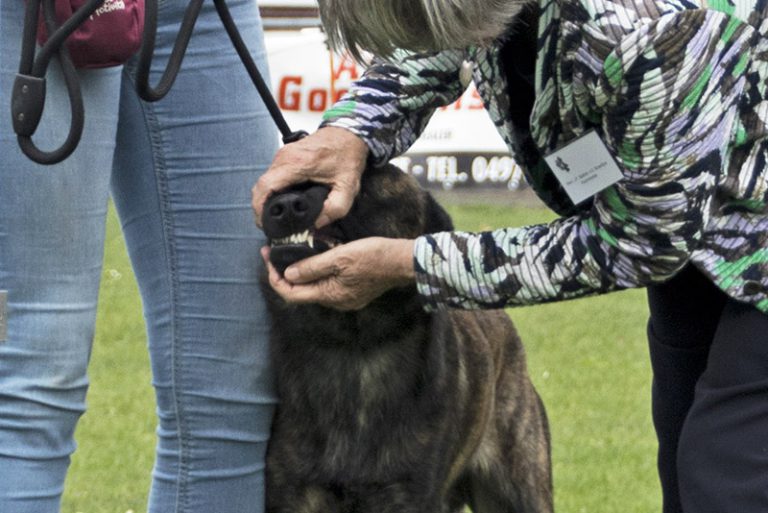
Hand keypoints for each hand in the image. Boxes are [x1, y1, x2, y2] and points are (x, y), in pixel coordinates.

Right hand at [252, 127, 368, 228]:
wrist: (348, 134)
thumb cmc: (347, 157)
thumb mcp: (348, 187)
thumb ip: (335, 208)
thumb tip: (317, 223)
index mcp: (297, 164)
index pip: (266, 186)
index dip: (259, 207)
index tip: (263, 223)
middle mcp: (284, 157)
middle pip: (261, 186)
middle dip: (261, 207)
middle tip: (269, 224)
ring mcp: (282, 154)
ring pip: (265, 181)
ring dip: (266, 199)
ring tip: (275, 216)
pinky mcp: (284, 155)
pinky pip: (272, 175)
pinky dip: (272, 190)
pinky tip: (281, 202)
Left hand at [261, 238, 415, 310]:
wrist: (402, 262)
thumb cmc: (373, 256)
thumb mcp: (339, 257)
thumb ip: (312, 267)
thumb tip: (288, 274)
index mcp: (329, 295)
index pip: (291, 293)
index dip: (275, 277)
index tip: (267, 257)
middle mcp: (335, 302)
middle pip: (301, 291)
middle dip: (285, 273)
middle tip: (274, 252)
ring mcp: (345, 299)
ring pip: (314, 287)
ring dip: (301, 272)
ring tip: (292, 252)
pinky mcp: (353, 292)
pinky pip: (327, 285)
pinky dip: (316, 273)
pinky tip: (315, 258)